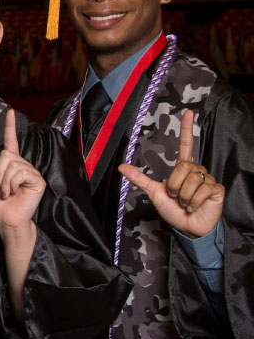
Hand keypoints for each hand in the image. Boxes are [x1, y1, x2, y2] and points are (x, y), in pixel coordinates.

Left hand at [0, 110, 45, 235]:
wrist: (6, 219)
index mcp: (12, 165)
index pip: (11, 141)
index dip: (10, 127)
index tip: (9, 112)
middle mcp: (23, 165)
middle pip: (6, 154)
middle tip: (2, 188)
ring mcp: (31, 172)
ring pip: (11, 163)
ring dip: (4, 180)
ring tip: (8, 192)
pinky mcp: (37, 180)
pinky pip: (20, 172)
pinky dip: (12, 183)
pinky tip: (16, 192)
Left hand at [119, 109, 223, 237]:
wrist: (188, 227)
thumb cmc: (173, 210)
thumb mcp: (154, 192)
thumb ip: (140, 178)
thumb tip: (121, 166)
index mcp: (183, 168)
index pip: (186, 144)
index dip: (186, 128)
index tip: (188, 112)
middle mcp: (196, 170)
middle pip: (182, 167)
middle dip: (175, 186)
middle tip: (176, 197)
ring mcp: (208, 179)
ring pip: (191, 180)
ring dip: (184, 196)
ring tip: (186, 203)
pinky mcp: (216, 189)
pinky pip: (202, 190)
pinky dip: (194, 201)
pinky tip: (195, 205)